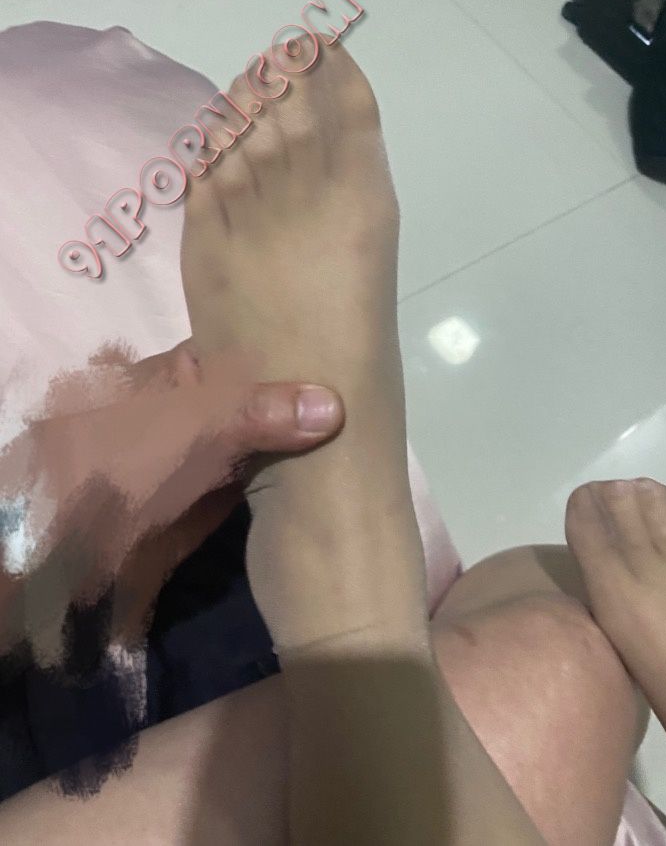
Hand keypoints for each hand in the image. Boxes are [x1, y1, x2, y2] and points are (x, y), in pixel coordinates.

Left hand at [0, 339, 343, 660]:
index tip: (349, 350)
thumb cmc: (117, 465)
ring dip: (309, 441)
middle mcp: (201, 406)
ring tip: (371, 428)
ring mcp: (210, 454)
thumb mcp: (189, 426)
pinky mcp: (217, 499)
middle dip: (311, 398)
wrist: (63, 552)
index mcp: (183, 369)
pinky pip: (266, 482)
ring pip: (270, 439)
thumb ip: (258, 412)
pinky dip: (297, 479)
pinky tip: (344, 470)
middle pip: (267, 396)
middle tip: (371, 394)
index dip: (298, 347)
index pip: (252, 345)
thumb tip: (336, 404)